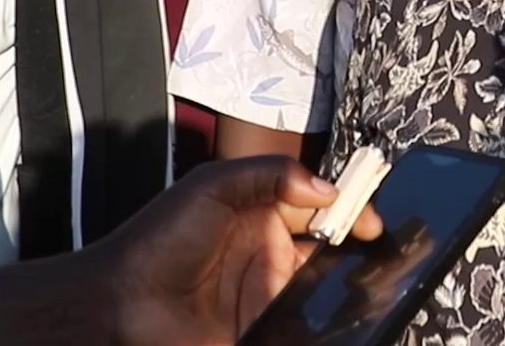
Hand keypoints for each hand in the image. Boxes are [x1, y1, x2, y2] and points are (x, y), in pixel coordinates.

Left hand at [101, 155, 382, 345]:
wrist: (119, 306)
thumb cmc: (160, 239)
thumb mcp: (212, 185)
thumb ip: (270, 174)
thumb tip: (328, 190)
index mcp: (261, 213)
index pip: (319, 206)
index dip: (350, 210)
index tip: (372, 224)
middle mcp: (269, 254)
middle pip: (330, 250)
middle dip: (359, 251)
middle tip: (386, 257)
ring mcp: (267, 297)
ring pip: (322, 291)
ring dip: (346, 289)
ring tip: (374, 290)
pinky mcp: (263, 332)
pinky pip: (302, 328)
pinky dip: (322, 324)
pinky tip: (343, 320)